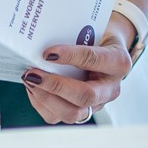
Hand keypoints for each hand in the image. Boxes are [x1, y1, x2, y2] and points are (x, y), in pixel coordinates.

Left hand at [20, 19, 135, 123]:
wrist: (107, 53)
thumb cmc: (98, 38)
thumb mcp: (95, 30)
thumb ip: (75, 34)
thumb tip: (41, 36)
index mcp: (118, 62)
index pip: (94, 60)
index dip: (70, 57)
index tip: (47, 53)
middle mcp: (111, 88)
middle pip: (85, 96)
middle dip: (55, 86)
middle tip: (33, 74)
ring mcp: (97, 104)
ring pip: (72, 114)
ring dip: (46, 98)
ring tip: (30, 80)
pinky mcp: (82, 113)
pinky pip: (58, 117)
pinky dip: (41, 104)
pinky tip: (33, 88)